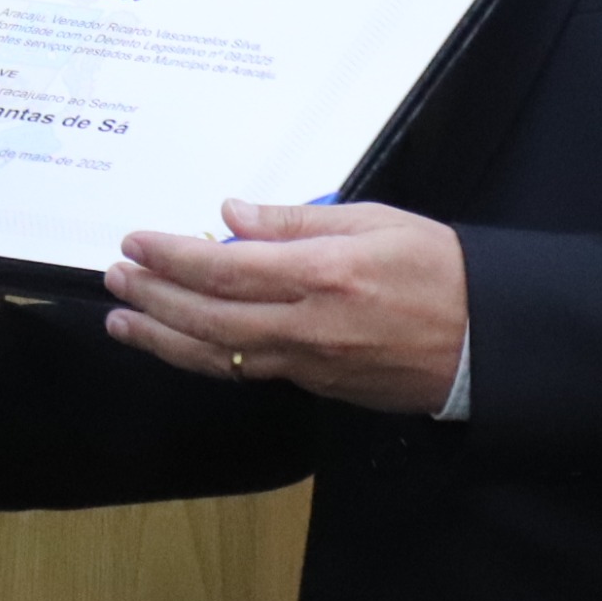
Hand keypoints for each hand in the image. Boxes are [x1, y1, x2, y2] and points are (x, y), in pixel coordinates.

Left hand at [104, 199, 466, 413]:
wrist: (485, 344)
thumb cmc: (439, 272)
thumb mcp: (376, 221)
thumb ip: (296, 220)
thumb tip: (231, 215)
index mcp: (323, 275)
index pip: (225, 268)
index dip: (170, 258)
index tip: (136, 242)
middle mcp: (307, 326)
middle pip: (208, 317)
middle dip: (152, 298)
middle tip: (115, 277)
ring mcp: (308, 363)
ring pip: (217, 356)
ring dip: (162, 338)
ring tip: (122, 321)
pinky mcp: (314, 386)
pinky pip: (245, 372)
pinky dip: (202, 359)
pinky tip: (178, 345)